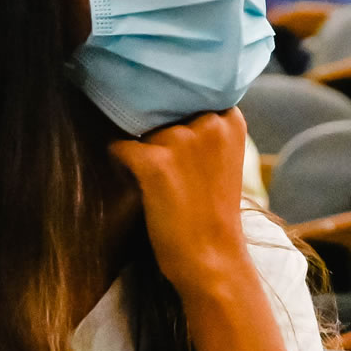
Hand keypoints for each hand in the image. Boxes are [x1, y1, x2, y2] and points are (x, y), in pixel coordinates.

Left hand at [110, 109, 250, 292]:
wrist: (213, 259)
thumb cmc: (215, 212)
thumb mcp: (223, 158)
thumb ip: (204, 129)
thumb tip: (161, 105)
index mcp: (230, 119)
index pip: (191, 91)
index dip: (177, 107)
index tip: (175, 124)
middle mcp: (208, 122)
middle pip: (164, 108)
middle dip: (158, 128)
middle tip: (168, 164)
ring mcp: (181, 140)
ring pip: (142, 128)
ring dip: (140, 148)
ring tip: (154, 177)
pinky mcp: (154, 161)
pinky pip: (119, 146)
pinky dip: (119, 161)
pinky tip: (135, 180)